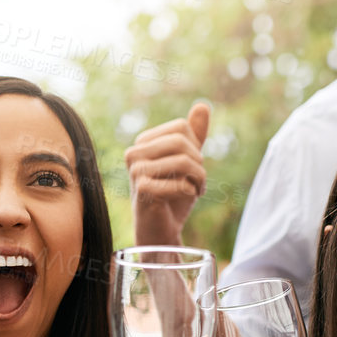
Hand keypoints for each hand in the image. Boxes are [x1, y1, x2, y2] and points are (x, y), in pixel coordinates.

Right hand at [124, 103, 209, 245]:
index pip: (181, 127)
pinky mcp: (142, 190)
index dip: (195, 145)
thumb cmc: (173, 196)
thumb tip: (202, 105)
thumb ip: (194, 135)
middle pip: (181, 141)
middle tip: (200, 181)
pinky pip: (180, 182)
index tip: (195, 166)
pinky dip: (191, 192)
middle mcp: (134, 153)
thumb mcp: (188, 162)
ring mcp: (136, 171)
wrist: (161, 231)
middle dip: (198, 162)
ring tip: (196, 190)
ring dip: (199, 178)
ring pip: (183, 161)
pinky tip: (187, 199)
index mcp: (143, 143)